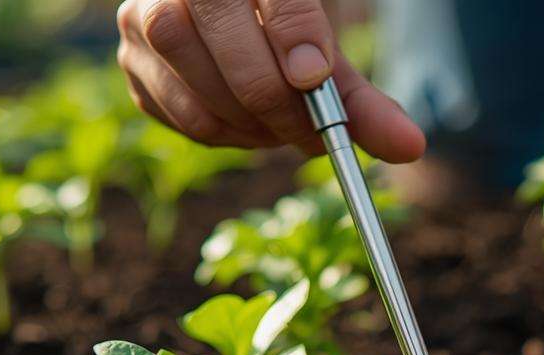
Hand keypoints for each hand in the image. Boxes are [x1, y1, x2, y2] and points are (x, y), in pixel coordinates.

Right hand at [115, 0, 424, 160]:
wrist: (231, 15)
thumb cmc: (286, 30)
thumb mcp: (326, 45)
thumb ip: (360, 98)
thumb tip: (410, 149)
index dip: (294, 36)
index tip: (316, 80)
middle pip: (227, 46)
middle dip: (277, 103)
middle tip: (313, 133)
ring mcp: (143, 20)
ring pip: (197, 86)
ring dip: (251, 126)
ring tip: (283, 128)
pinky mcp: (133, 64)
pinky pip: (179, 117)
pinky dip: (223, 136)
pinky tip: (249, 128)